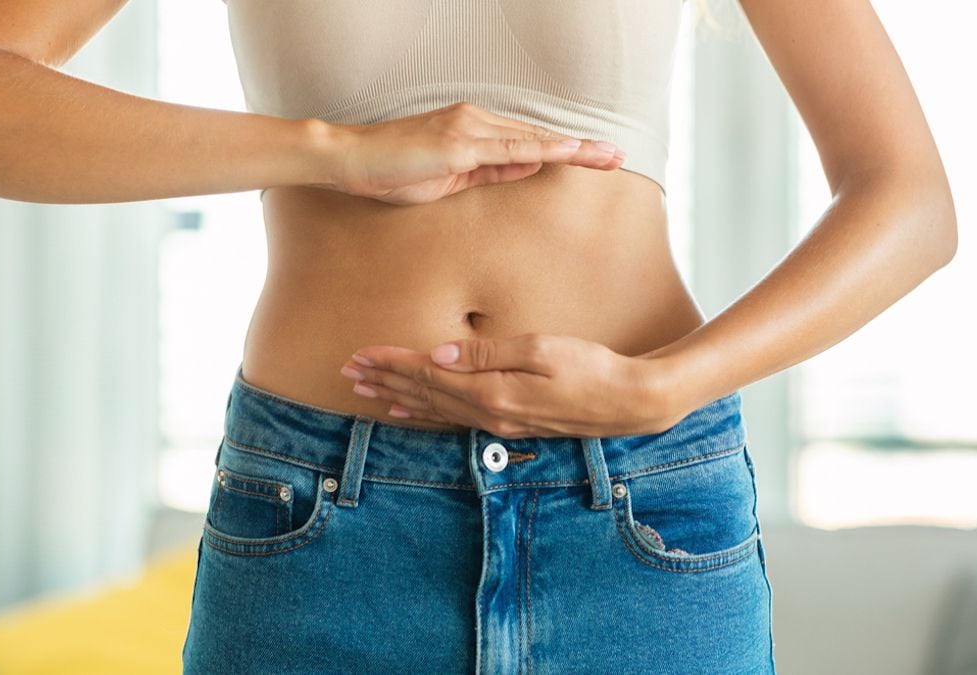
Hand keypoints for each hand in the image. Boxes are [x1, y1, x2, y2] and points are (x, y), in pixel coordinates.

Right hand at [328, 101, 625, 204]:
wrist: (349, 159)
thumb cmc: (391, 172)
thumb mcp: (447, 177)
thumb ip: (487, 171)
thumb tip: (527, 165)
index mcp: (473, 129)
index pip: (529, 140)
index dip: (565, 148)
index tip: (597, 156)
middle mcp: (475, 121)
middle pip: (539, 135)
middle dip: (582, 147)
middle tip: (619, 156)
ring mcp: (468, 129)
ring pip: (532, 138)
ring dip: (574, 148)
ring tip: (609, 158)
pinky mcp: (458, 144)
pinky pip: (509, 148)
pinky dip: (543, 149)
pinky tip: (569, 152)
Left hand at [338, 333, 685, 437]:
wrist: (628, 401)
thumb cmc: (591, 367)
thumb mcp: (541, 348)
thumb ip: (486, 352)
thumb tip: (438, 351)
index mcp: (492, 391)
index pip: (428, 375)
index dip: (392, 363)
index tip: (360, 354)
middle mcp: (488, 413)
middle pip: (424, 394)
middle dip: (384, 380)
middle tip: (348, 371)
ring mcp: (498, 422)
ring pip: (434, 410)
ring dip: (398, 398)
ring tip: (366, 391)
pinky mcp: (509, 423)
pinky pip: (453, 420)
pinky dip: (425, 414)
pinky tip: (408, 411)